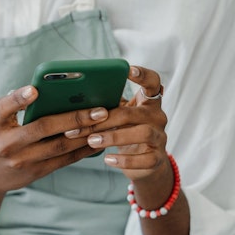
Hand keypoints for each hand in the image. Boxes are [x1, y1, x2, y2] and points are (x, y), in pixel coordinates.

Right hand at [0, 85, 112, 197]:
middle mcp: (7, 143)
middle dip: (73, 118)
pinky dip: (82, 150)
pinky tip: (97, 139)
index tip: (35, 89)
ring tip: (105, 122)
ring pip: (58, 146)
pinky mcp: (35, 172)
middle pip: (43, 128)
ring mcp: (22, 160)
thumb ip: (15, 104)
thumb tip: (52, 90)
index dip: (19, 99)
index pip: (4, 109)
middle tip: (99, 109)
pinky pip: (63, 160)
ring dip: (84, 134)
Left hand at [66, 65, 172, 200]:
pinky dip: (124, 160)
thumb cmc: (125, 134)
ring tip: (92, 141)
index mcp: (148, 102)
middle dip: (106, 119)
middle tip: (83, 126)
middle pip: (135, 112)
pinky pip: (144, 159)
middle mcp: (158, 117)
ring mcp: (160, 138)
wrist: (143, 164)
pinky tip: (108, 159)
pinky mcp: (158, 159)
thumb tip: (74, 102)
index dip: (143, 75)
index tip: (128, 70)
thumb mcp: (118, 119)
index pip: (153, 82)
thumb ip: (107, 108)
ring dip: (114, 137)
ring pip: (143, 133)